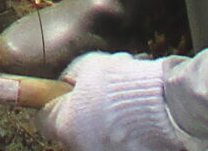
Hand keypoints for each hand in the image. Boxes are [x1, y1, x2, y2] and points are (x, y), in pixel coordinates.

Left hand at [38, 54, 207, 150]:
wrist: (164, 105)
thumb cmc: (122, 83)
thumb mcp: (89, 65)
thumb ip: (71, 76)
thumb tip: (66, 84)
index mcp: (65, 125)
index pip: (44, 121)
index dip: (53, 105)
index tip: (63, 97)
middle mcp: (80, 147)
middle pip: (70, 133)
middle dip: (80, 117)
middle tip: (97, 100)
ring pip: (94, 140)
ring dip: (101, 128)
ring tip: (121, 110)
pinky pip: (116, 145)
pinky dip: (121, 136)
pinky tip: (134, 123)